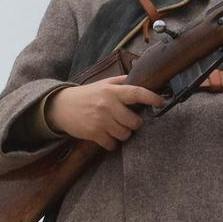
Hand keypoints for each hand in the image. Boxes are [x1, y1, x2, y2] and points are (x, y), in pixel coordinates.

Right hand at [49, 78, 163, 148]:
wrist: (61, 106)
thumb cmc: (87, 95)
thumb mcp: (103, 84)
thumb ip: (121, 81)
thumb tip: (141, 76)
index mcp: (112, 91)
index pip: (137, 92)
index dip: (152, 98)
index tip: (161, 102)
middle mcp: (107, 105)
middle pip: (134, 122)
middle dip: (133, 123)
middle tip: (126, 120)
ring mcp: (100, 120)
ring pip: (125, 134)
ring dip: (122, 134)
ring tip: (114, 127)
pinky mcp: (94, 133)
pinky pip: (112, 144)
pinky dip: (111, 143)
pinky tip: (106, 135)